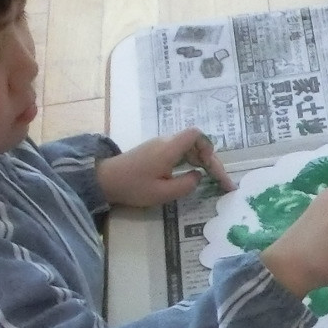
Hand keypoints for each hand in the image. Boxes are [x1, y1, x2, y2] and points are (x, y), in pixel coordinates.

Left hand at [97, 129, 231, 206]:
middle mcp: (166, 142)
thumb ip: (186, 185)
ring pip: (188, 148)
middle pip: (195, 143)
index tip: (213, 169)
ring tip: (211, 181)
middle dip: (210, 161)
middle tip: (221, 182)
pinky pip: (179, 152)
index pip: (196, 135)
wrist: (105, 180)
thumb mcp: (163, 193)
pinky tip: (193, 175)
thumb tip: (198, 176)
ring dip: (201, 162)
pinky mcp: (155, 152)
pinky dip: (190, 162)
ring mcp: (160, 146)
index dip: (209, 149)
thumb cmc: (133, 186)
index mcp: (169, 148)